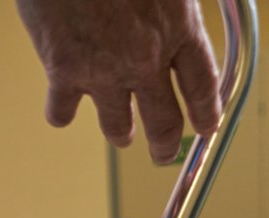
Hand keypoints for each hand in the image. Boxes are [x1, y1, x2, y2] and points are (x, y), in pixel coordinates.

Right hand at [15, 0, 220, 164]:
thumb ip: (177, 2)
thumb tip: (182, 12)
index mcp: (178, 25)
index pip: (204, 85)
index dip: (207, 112)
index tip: (206, 128)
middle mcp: (146, 58)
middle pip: (164, 122)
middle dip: (165, 144)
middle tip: (163, 152)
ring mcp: (104, 71)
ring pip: (117, 128)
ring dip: (120, 133)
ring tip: (121, 134)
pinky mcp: (64, 72)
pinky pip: (62, 112)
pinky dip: (61, 113)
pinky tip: (62, 105)